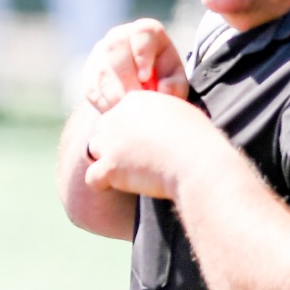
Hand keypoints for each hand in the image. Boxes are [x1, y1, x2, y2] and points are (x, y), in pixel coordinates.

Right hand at [80, 20, 189, 114]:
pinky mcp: (89, 73)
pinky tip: (115, 113)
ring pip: (101, 71)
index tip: (145, 78)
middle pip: (115, 51)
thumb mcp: (175, 79)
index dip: (142, 55)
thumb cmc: (163, 78)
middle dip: (124, 80)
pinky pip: (92, 88)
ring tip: (126, 112)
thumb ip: (174, 84)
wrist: (141, 86)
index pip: (141, 33)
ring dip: (113, 94)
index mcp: (145, 32)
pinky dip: (103, 103)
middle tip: (134, 103)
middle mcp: (119, 36)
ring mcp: (100, 54)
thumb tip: (162, 92)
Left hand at [82, 88, 228, 199]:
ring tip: (127, 174)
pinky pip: (92, 178)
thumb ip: (161, 116)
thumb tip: (161, 124)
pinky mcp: (108, 166)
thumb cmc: (198, 140)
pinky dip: (102, 184)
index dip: (128, 132)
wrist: (198, 160)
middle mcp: (116, 116)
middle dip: (114, 145)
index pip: (118, 115)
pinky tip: (117, 187)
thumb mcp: (180, 115)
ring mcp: (110, 141)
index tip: (143, 144)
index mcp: (134, 101)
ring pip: (93, 151)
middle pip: (103, 131)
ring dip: (106, 162)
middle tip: (135, 161)